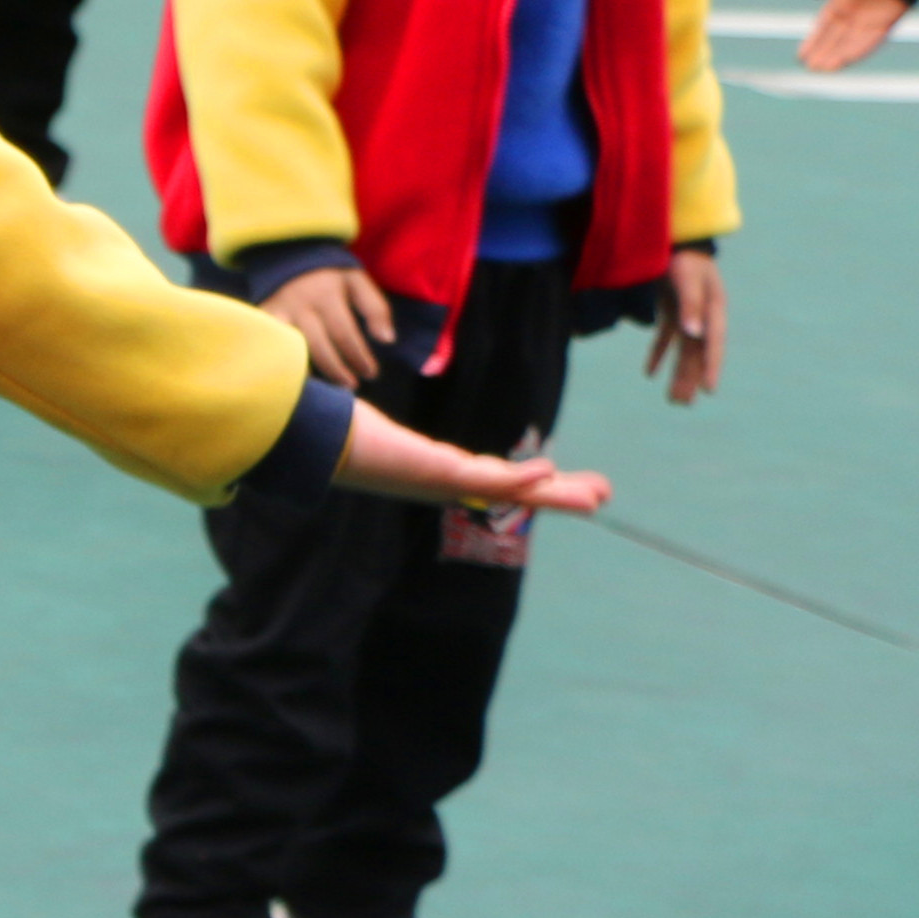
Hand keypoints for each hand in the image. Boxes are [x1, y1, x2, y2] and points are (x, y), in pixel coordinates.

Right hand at [262, 259, 395, 388]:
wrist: (286, 252)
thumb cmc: (328, 273)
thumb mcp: (356, 280)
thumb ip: (375, 308)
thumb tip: (387, 340)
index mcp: (326, 294)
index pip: (345, 334)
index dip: (360, 357)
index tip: (372, 373)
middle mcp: (300, 305)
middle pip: (319, 348)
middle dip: (338, 371)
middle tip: (352, 385)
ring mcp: (277, 313)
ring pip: (293, 351)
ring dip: (313, 374)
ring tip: (329, 387)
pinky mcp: (261, 319)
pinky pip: (274, 348)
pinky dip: (286, 364)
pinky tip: (300, 378)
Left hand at [334, 403, 611, 517]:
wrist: (317, 445)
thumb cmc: (346, 438)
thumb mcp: (383, 433)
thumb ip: (392, 429)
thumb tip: (378, 419)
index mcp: (442, 474)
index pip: (498, 480)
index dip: (532, 482)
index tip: (564, 478)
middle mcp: (446, 484)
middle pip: (514, 492)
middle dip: (557, 496)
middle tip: (601, 497)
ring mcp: (443, 483)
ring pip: (508, 491)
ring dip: (551, 494)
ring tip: (592, 498)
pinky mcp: (434, 474)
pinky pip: (483, 478)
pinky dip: (515, 476)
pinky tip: (546, 473)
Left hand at [648, 247, 725, 406]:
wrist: (675, 234)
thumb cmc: (682, 254)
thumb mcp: (686, 277)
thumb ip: (690, 304)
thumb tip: (694, 334)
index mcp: (713, 308)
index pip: (713, 343)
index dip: (711, 366)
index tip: (709, 390)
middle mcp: (704, 314)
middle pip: (697, 352)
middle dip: (690, 378)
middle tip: (681, 404)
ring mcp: (688, 313)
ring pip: (684, 349)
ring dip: (677, 372)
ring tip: (673, 399)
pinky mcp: (673, 309)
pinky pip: (667, 337)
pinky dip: (658, 353)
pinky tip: (650, 373)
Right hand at [796, 0, 906, 72]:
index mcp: (843, 1)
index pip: (825, 26)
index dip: (814, 41)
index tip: (802, 56)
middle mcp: (856, 13)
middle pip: (837, 38)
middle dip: (825, 52)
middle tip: (812, 67)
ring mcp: (871, 19)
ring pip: (852, 42)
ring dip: (839, 56)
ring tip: (825, 69)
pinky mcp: (888, 21)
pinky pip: (872, 39)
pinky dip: (859, 50)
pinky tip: (846, 60)